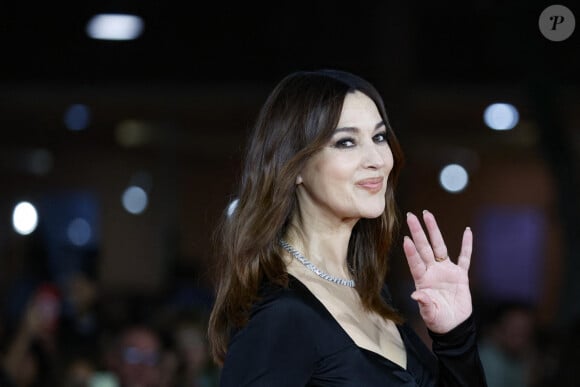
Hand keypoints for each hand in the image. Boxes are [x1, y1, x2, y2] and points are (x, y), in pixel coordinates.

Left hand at [403, 210, 472, 333]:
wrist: (454, 325)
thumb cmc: (438, 320)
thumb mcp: (430, 314)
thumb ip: (424, 304)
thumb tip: (415, 295)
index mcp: (423, 280)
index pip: (415, 262)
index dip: (411, 252)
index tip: (405, 239)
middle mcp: (432, 272)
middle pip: (424, 248)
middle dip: (418, 232)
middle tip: (411, 216)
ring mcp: (446, 271)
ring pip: (440, 247)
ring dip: (434, 231)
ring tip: (428, 215)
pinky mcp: (460, 275)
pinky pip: (465, 257)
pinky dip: (467, 245)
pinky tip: (468, 231)